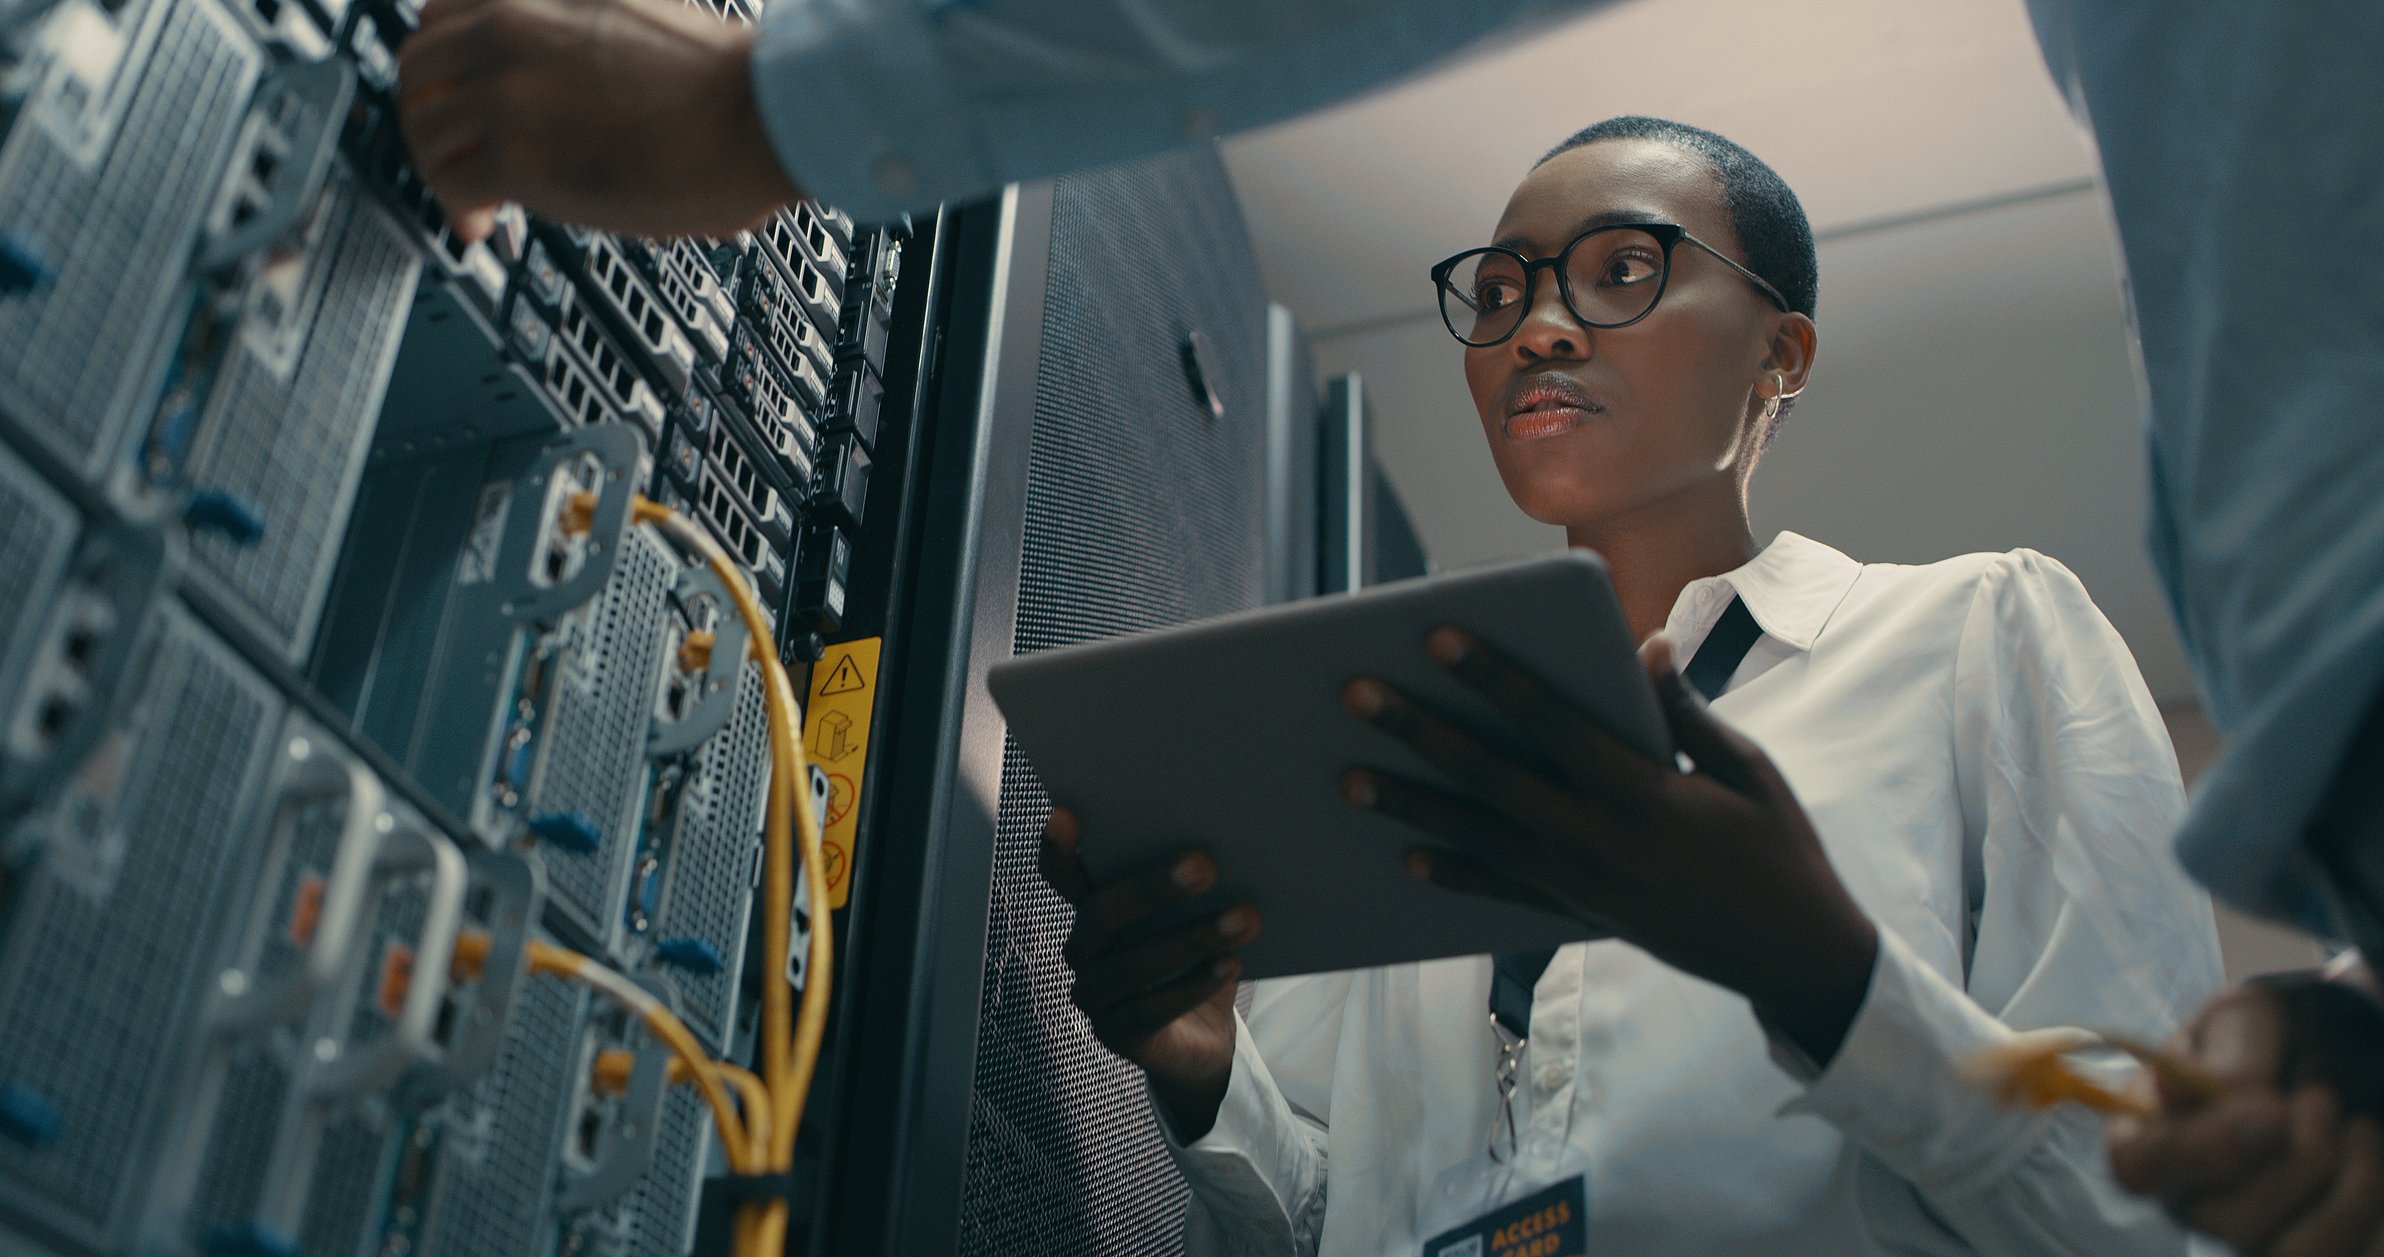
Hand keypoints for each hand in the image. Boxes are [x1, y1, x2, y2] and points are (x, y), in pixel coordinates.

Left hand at [396, 0, 802, 244]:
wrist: (758, 114)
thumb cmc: (726, 77)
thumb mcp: (639, 7)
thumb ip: (583, 27)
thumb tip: (576, 74)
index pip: (440, 17)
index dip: (442, 66)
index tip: (456, 97)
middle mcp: (507, 27)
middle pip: (418, 71)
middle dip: (429, 119)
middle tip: (453, 155)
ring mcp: (507, 90)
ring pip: (423, 129)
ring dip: (439, 169)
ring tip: (471, 200)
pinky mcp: (518, 156)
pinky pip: (450, 184)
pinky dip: (457, 210)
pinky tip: (481, 225)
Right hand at [1036, 808, 1259, 1139]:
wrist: (1205, 1035)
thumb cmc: (1196, 955)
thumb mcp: (1193, 914)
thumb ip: (1190, 882)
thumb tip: (1225, 838)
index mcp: (1093, 909)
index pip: (1062, 875)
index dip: (1059, 848)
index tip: (1066, 813)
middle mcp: (1083, 950)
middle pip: (1100, 914)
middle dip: (1151, 888)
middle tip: (1204, 864)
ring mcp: (1095, 996)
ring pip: (1129, 965)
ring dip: (1191, 939)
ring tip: (1243, 918)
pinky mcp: (1119, 1036)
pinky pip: (1151, 1010)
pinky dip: (1195, 984)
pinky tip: (1231, 963)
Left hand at [1342, 628, 1877, 1064]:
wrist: (1792, 954)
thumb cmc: (1777, 847)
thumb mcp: (1745, 769)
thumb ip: (1684, 711)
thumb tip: (1645, 644)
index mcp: (1642, 788)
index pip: (1549, 719)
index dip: (1491, 674)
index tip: (1437, 633)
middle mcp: (1597, 836)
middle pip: (1488, 774)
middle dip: (1416, 729)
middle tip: (1355, 693)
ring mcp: (1580, 881)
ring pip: (1477, 834)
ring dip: (1409, 803)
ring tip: (1347, 779)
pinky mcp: (1577, 913)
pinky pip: (1501, 892)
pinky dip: (1452, 875)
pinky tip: (1406, 856)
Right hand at [2109, 977, 2383, 1255]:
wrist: (2340, 1053)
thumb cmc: (2281, 1035)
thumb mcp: (2253, 1018)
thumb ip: (2231, 1051)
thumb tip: (2207, 1090)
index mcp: (2152, 1135)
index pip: (2138, 1169)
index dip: (2192, 1152)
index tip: (2267, 1111)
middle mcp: (2195, 1199)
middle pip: (2228, 1224)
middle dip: (2295, 1158)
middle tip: (2320, 1097)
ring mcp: (2256, 1234)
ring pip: (2296, 1250)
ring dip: (2346, 1179)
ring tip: (2355, 1125)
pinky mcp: (2314, 1245)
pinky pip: (2356, 1252)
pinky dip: (2374, 1200)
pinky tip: (2370, 1155)